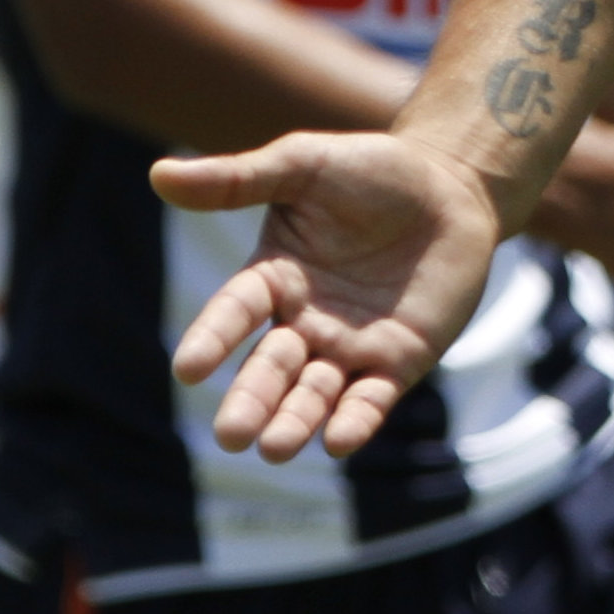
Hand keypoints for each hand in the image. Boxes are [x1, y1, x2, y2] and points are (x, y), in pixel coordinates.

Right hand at [154, 132, 509, 460]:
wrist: (454, 184)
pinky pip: (372, 398)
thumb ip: (238, 179)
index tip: (189, 368)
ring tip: (275, 448)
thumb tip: (158, 174)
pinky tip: (339, 441)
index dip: (212, 339)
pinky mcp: (400, 360)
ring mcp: (350, 346)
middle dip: (252, 401)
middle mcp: (304, 321)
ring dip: (296, 421)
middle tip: (232, 435)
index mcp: (272, 278)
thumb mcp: (303, 166)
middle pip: (271, 369)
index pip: (234, 313)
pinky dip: (355, 420)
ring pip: (315, 394)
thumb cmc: (373, 170)